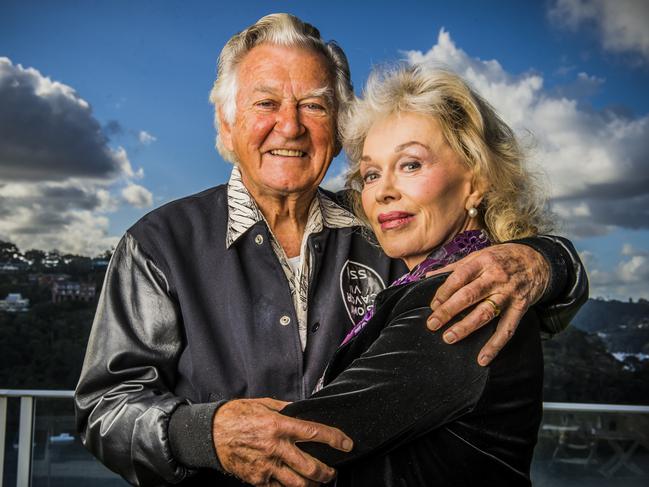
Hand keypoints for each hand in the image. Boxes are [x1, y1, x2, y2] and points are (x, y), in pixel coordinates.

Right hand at [213, 397, 352, 486]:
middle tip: (332, 471)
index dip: (334, 439)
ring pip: (298, 484)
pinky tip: (296, 484)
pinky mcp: (258, 479)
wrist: (209, 433)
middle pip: (310, 466)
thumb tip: (302, 410)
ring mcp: (266, 466)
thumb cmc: (235, 416)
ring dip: (313, 484)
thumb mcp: (263, 404)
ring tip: (319, 482)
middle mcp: (275, 448)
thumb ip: (285, 409)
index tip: (346, 443)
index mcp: (278, 426)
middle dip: (327, 472)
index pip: (314, 433)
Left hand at [425, 243, 549, 365]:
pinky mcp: (520, 308)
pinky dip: (495, 345)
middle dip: (448, 311)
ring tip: (449, 337)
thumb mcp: (480, 255)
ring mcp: (508, 293)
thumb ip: (455, 267)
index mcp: (482, 261)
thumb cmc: (503, 258)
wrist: (538, 260)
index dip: (444, 292)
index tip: (433, 305)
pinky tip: (482, 358)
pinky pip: (506, 329)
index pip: (459, 278)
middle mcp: (495, 277)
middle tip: (433, 324)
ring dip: (466, 327)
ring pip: (485, 313)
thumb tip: (429, 276)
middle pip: (469, 296)